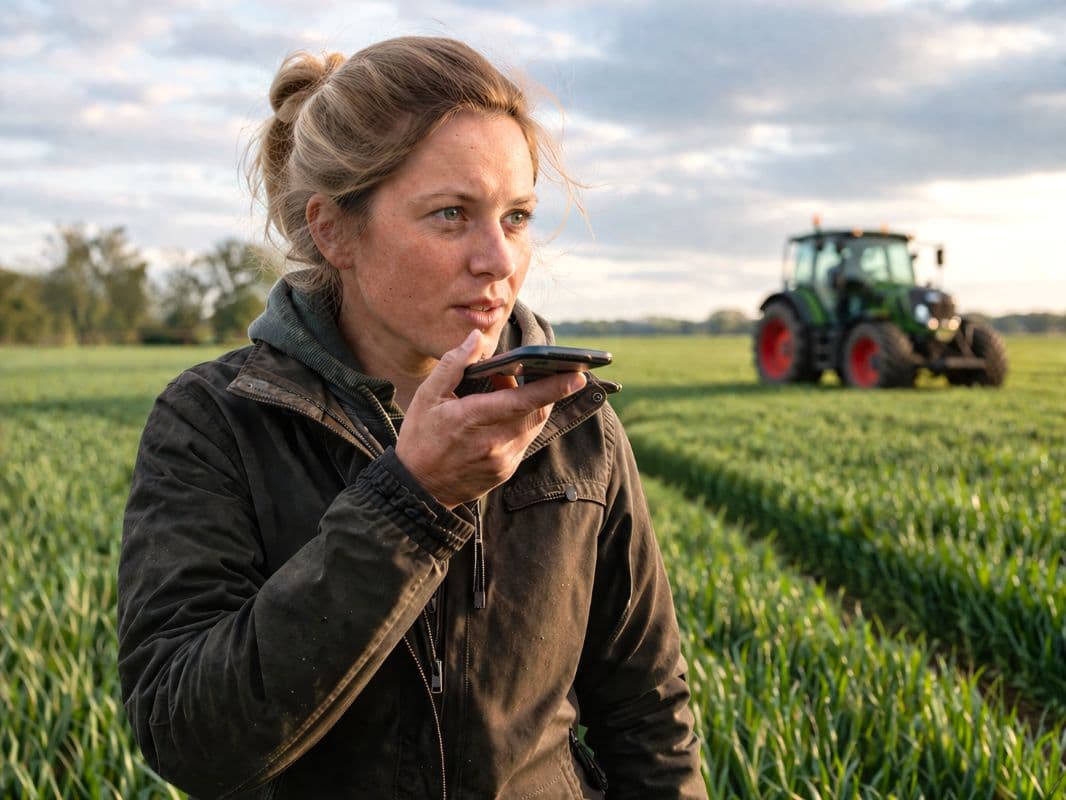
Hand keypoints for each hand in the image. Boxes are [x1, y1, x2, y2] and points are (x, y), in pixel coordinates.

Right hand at [395, 330, 586, 508]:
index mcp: (470, 420)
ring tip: (505, 391)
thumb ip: (454, 364)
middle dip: (542, 390)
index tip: (576, 375)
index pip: (521, 401)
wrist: (416, 489)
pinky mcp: (506, 472)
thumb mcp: (427, 396)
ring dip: (531, 405)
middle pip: (536, 412)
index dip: (552, 388)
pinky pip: (524, 441)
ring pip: (533, 426)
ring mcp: (502, 461)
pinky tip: (503, 415)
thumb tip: (477, 338)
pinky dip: (521, 423)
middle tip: (527, 372)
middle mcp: (492, 444)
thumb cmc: (419, 438)